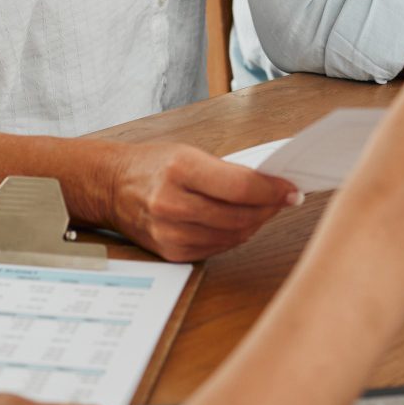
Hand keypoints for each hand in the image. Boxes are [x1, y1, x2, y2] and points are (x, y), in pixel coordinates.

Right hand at [104, 141, 299, 261]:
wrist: (111, 187)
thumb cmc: (152, 165)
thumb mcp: (188, 153)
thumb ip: (226, 171)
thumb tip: (268, 186)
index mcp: (180, 169)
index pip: (241, 187)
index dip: (273, 191)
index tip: (292, 190)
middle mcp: (173, 203)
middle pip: (240, 215)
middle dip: (270, 208)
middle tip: (285, 199)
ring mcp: (170, 232)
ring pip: (232, 235)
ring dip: (256, 223)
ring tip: (267, 210)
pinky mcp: (171, 251)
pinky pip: (217, 248)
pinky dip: (235, 236)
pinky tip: (243, 223)